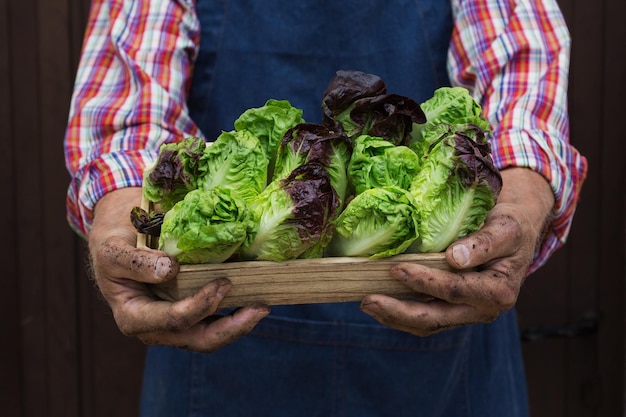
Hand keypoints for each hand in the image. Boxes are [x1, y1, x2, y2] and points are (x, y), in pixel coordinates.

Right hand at [88, 187, 269, 351]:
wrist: (118, 243)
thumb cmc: (113, 245)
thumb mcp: (114, 249)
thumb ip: (136, 261)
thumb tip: (170, 270)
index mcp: (133, 317)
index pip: (172, 321)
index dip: (200, 306)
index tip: (223, 283)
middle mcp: (154, 329)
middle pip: (198, 339)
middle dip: (232, 327)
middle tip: (260, 307)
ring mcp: (172, 326)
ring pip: (209, 337)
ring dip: (238, 325)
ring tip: (262, 307)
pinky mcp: (187, 317)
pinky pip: (212, 324)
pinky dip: (234, 316)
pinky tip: (253, 300)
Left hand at [360, 168, 554, 335]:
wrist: (516, 231)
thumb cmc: (510, 225)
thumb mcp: (505, 227)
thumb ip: (484, 243)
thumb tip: (454, 258)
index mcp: (499, 291)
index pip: (456, 291)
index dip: (425, 282)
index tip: (397, 269)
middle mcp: (483, 309)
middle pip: (436, 318)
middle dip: (399, 311)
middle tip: (368, 300)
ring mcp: (467, 312)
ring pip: (428, 324)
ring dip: (395, 318)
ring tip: (366, 304)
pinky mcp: (454, 310)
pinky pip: (426, 319)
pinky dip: (401, 315)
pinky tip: (380, 305)